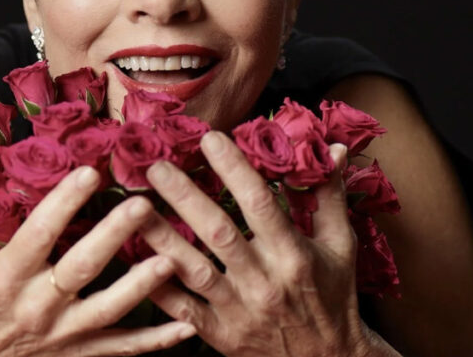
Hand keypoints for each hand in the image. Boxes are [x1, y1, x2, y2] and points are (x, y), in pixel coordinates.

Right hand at [0, 145, 196, 356]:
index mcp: (6, 274)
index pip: (38, 233)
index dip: (64, 203)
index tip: (89, 172)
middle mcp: (36, 305)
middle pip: (80, 268)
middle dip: (112, 236)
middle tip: (143, 205)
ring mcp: (61, 333)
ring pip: (108, 310)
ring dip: (141, 286)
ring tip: (171, 258)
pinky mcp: (78, 354)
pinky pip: (122, 349)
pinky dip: (156, 341)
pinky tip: (187, 325)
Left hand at [140, 131, 397, 356]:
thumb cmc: (332, 294)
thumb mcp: (340, 245)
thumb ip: (329, 194)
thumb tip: (333, 148)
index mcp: (294, 255)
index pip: (261, 205)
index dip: (235, 170)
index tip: (211, 138)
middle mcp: (264, 282)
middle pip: (219, 233)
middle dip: (186, 197)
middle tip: (157, 166)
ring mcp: (239, 311)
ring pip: (194, 271)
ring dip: (163, 238)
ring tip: (134, 208)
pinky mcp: (220, 334)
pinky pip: (182, 310)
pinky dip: (157, 287)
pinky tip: (132, 261)